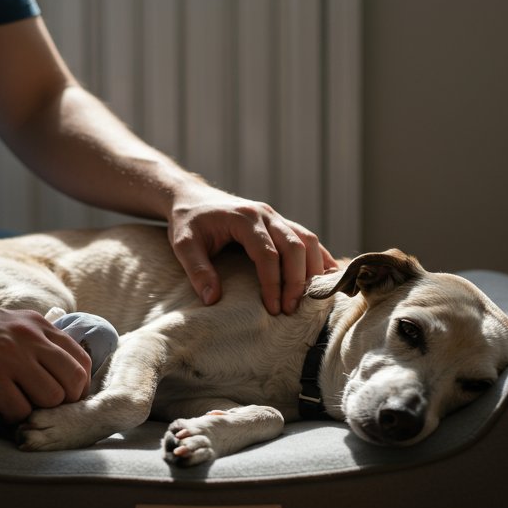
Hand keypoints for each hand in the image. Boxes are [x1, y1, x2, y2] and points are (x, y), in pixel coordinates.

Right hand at [0, 305, 91, 422]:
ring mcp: (10, 356)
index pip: (81, 359)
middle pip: (74, 382)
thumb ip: (33, 341)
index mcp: (36, 324)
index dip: (78, 385)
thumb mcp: (5, 325)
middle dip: (63, 403)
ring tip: (16, 408)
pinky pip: (19, 411)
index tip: (62, 398)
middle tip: (42, 411)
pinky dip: (11, 419)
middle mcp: (29, 337)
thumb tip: (59, 371)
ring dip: (36, 412)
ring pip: (51, 399)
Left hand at [168, 187, 335, 314]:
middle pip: (294, 246)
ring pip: (307, 239)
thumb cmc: (187, 222)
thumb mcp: (183, 245)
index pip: (267, 253)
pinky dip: (319, 257)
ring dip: (312, 270)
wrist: (191, 197)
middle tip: (291, 309)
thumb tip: (212, 300)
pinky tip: (324, 277)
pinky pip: (307, 237)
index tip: (273, 308)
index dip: (273, 283)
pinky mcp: (279, 222)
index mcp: (243, 218)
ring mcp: (275, 216)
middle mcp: (264, 214)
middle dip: (297, 280)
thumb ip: (197, 270)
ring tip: (308, 299)